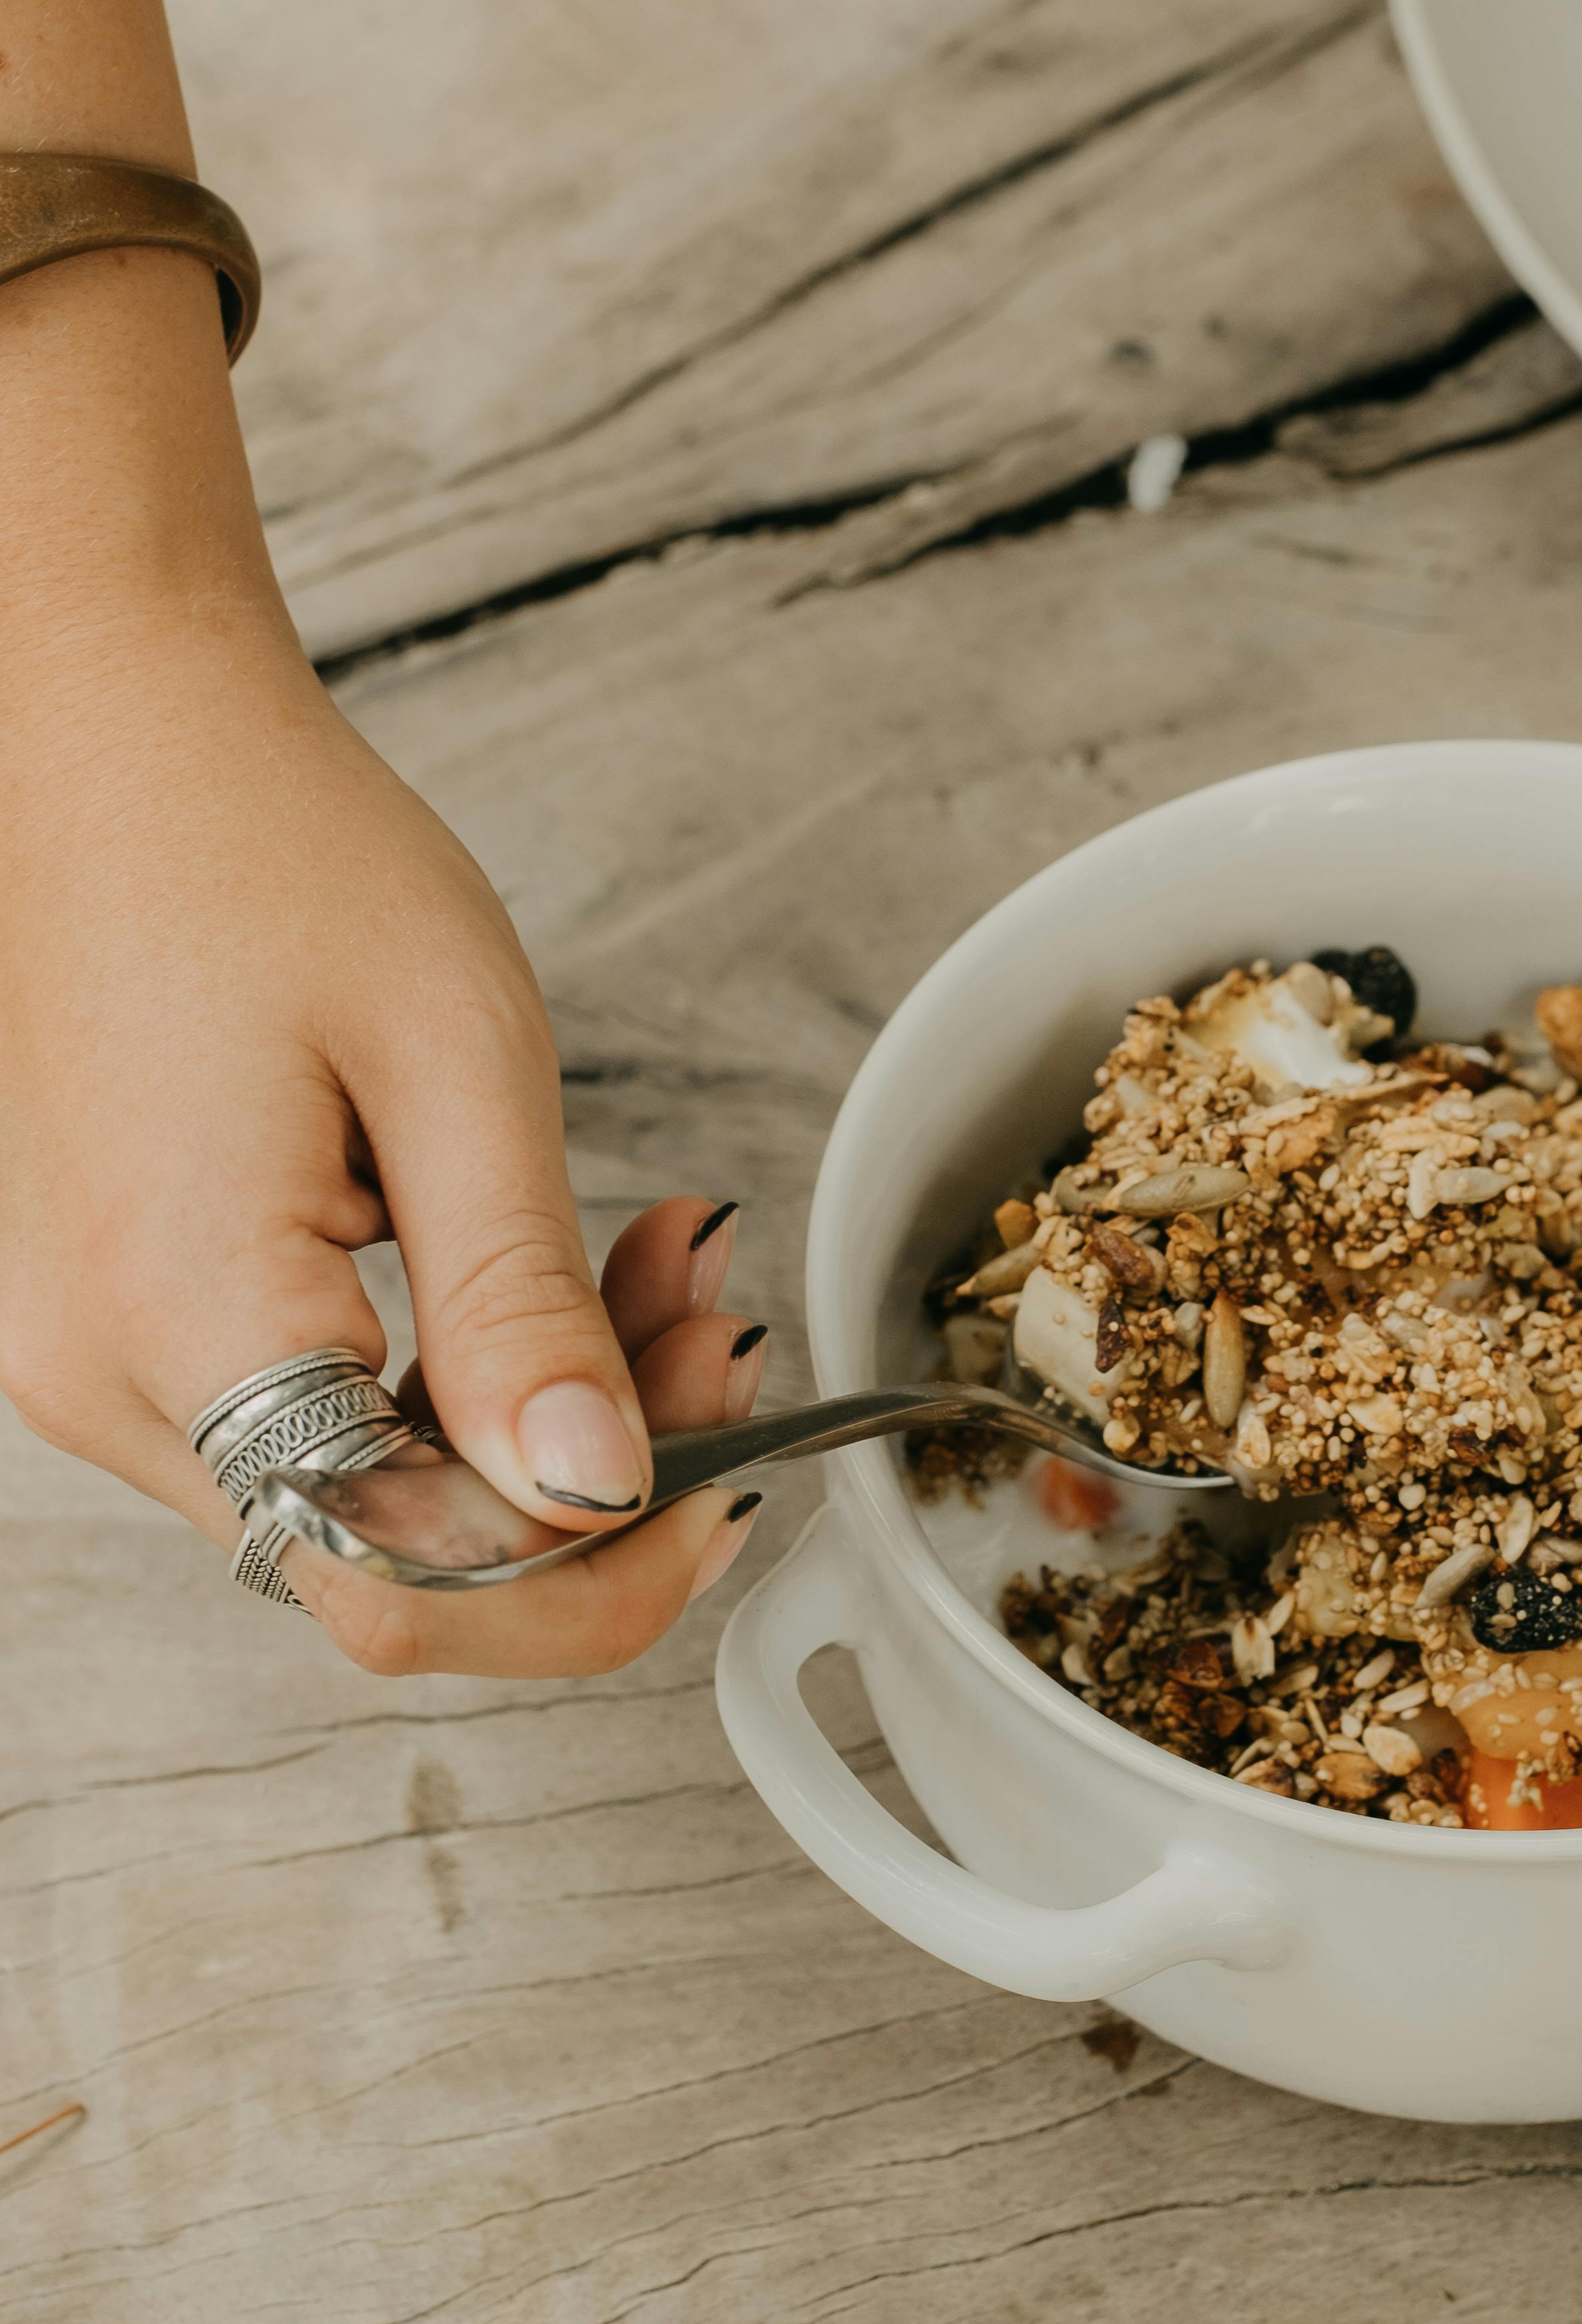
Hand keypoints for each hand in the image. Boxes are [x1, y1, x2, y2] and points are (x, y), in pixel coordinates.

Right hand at [0, 570, 768, 1678]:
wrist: (118, 740)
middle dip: (592, 1482)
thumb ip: (523, 1303)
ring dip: (541, 1422)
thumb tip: (603, 1491)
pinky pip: (324, 1426)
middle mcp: (111, 1378)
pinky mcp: (135, 1326)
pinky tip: (548, 1274)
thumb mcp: (454, 1060)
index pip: (407, 1582)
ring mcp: (107, 1361)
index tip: (732, 1478)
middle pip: (397, 1562)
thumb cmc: (268, 850)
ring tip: (660, 1266)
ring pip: (373, 1502)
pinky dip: (459, 1378)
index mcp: (182, 1317)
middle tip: (718, 1327)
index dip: (595, 1577)